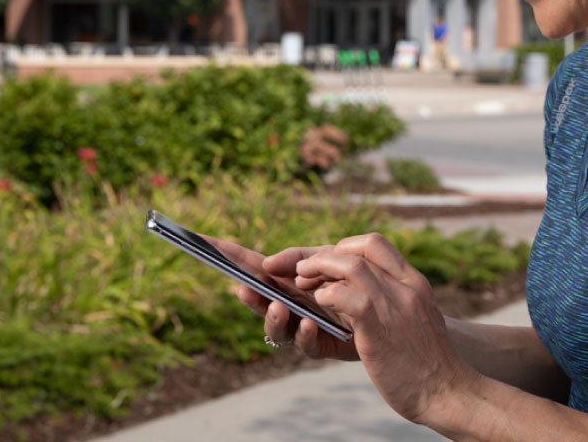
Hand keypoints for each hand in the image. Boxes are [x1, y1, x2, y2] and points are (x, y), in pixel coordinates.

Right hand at [206, 236, 358, 360]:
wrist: (385, 306)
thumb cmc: (352, 277)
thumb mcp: (326, 258)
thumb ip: (299, 257)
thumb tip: (268, 263)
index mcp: (283, 278)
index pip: (250, 265)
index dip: (227, 255)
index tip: (202, 243)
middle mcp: (286, 302)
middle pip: (258, 300)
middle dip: (249, 296)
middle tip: (243, 288)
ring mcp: (300, 324)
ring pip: (276, 328)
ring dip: (273, 318)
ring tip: (279, 307)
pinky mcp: (320, 344)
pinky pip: (306, 344)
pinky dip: (304, 334)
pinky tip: (309, 325)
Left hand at [295, 233, 477, 424]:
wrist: (449, 393)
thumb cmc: (430, 362)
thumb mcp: (420, 318)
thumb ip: (400, 300)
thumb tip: (370, 293)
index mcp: (415, 283)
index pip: (375, 243)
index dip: (343, 247)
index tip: (326, 261)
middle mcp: (405, 288)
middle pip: (358, 251)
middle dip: (323, 256)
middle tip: (304, 271)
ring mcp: (394, 307)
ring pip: (352, 267)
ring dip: (319, 269)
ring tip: (302, 283)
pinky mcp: (378, 331)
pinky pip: (349, 298)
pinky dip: (328, 294)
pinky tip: (319, 303)